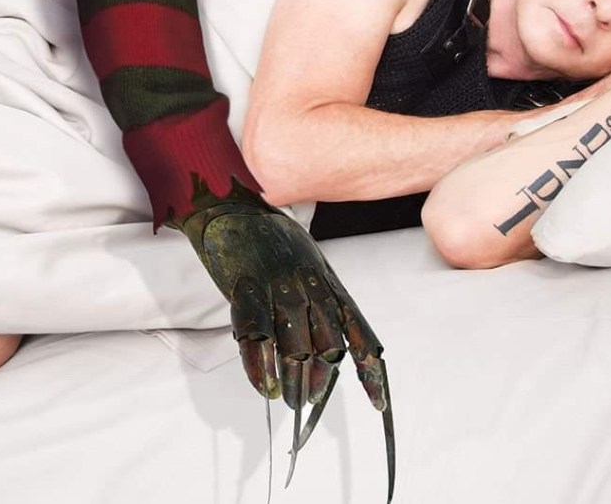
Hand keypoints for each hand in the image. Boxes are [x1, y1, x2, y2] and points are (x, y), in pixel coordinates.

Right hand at [172, 181, 394, 500]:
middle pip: (327, 348)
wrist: (232, 206)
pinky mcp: (246, 287)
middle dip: (319, 380)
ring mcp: (279, 287)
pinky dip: (259, 365)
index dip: (369, 371)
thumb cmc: (273, 242)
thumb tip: (328, 350)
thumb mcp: (312, 267)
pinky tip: (263, 386)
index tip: (378, 404)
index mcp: (330, 285)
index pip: (359, 333)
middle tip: (306, 400)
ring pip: (294, 346)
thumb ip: (323, 303)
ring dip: (291, 381)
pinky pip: (255, 335)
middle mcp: (311, 288)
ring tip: (286, 398)